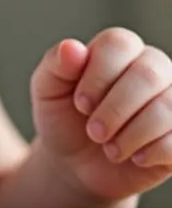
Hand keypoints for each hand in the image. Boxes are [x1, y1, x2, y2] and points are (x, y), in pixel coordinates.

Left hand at [31, 28, 171, 202]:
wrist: (75, 163)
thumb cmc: (62, 117)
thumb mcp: (47, 89)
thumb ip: (56, 65)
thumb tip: (72, 47)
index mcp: (118, 50)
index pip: (119, 44)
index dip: (98, 75)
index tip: (80, 103)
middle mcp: (153, 68)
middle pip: (148, 74)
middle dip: (115, 109)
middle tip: (94, 131)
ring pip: (167, 107)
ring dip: (131, 134)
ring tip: (110, 148)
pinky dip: (152, 152)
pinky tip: (135, 157)